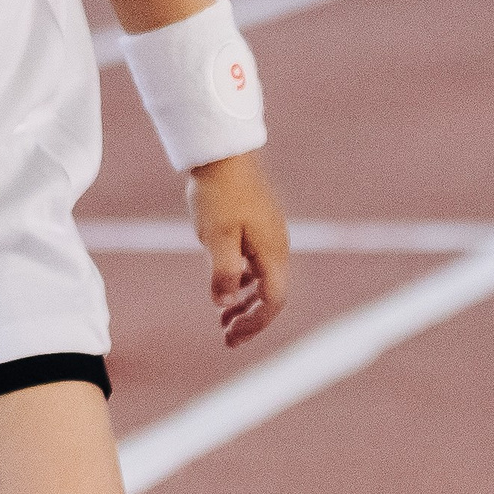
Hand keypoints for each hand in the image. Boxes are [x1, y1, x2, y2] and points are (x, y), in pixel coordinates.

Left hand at [189, 149, 288, 346]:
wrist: (223, 155)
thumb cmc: (219, 194)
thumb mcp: (215, 237)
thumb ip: (222, 272)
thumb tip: (223, 304)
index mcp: (272, 253)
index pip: (273, 301)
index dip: (255, 324)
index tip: (231, 338)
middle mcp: (277, 247)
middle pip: (272, 295)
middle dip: (252, 320)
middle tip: (227, 338)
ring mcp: (269, 237)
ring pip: (264, 281)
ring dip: (246, 303)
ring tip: (224, 320)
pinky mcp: (258, 227)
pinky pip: (256, 265)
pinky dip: (243, 282)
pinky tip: (227, 286)